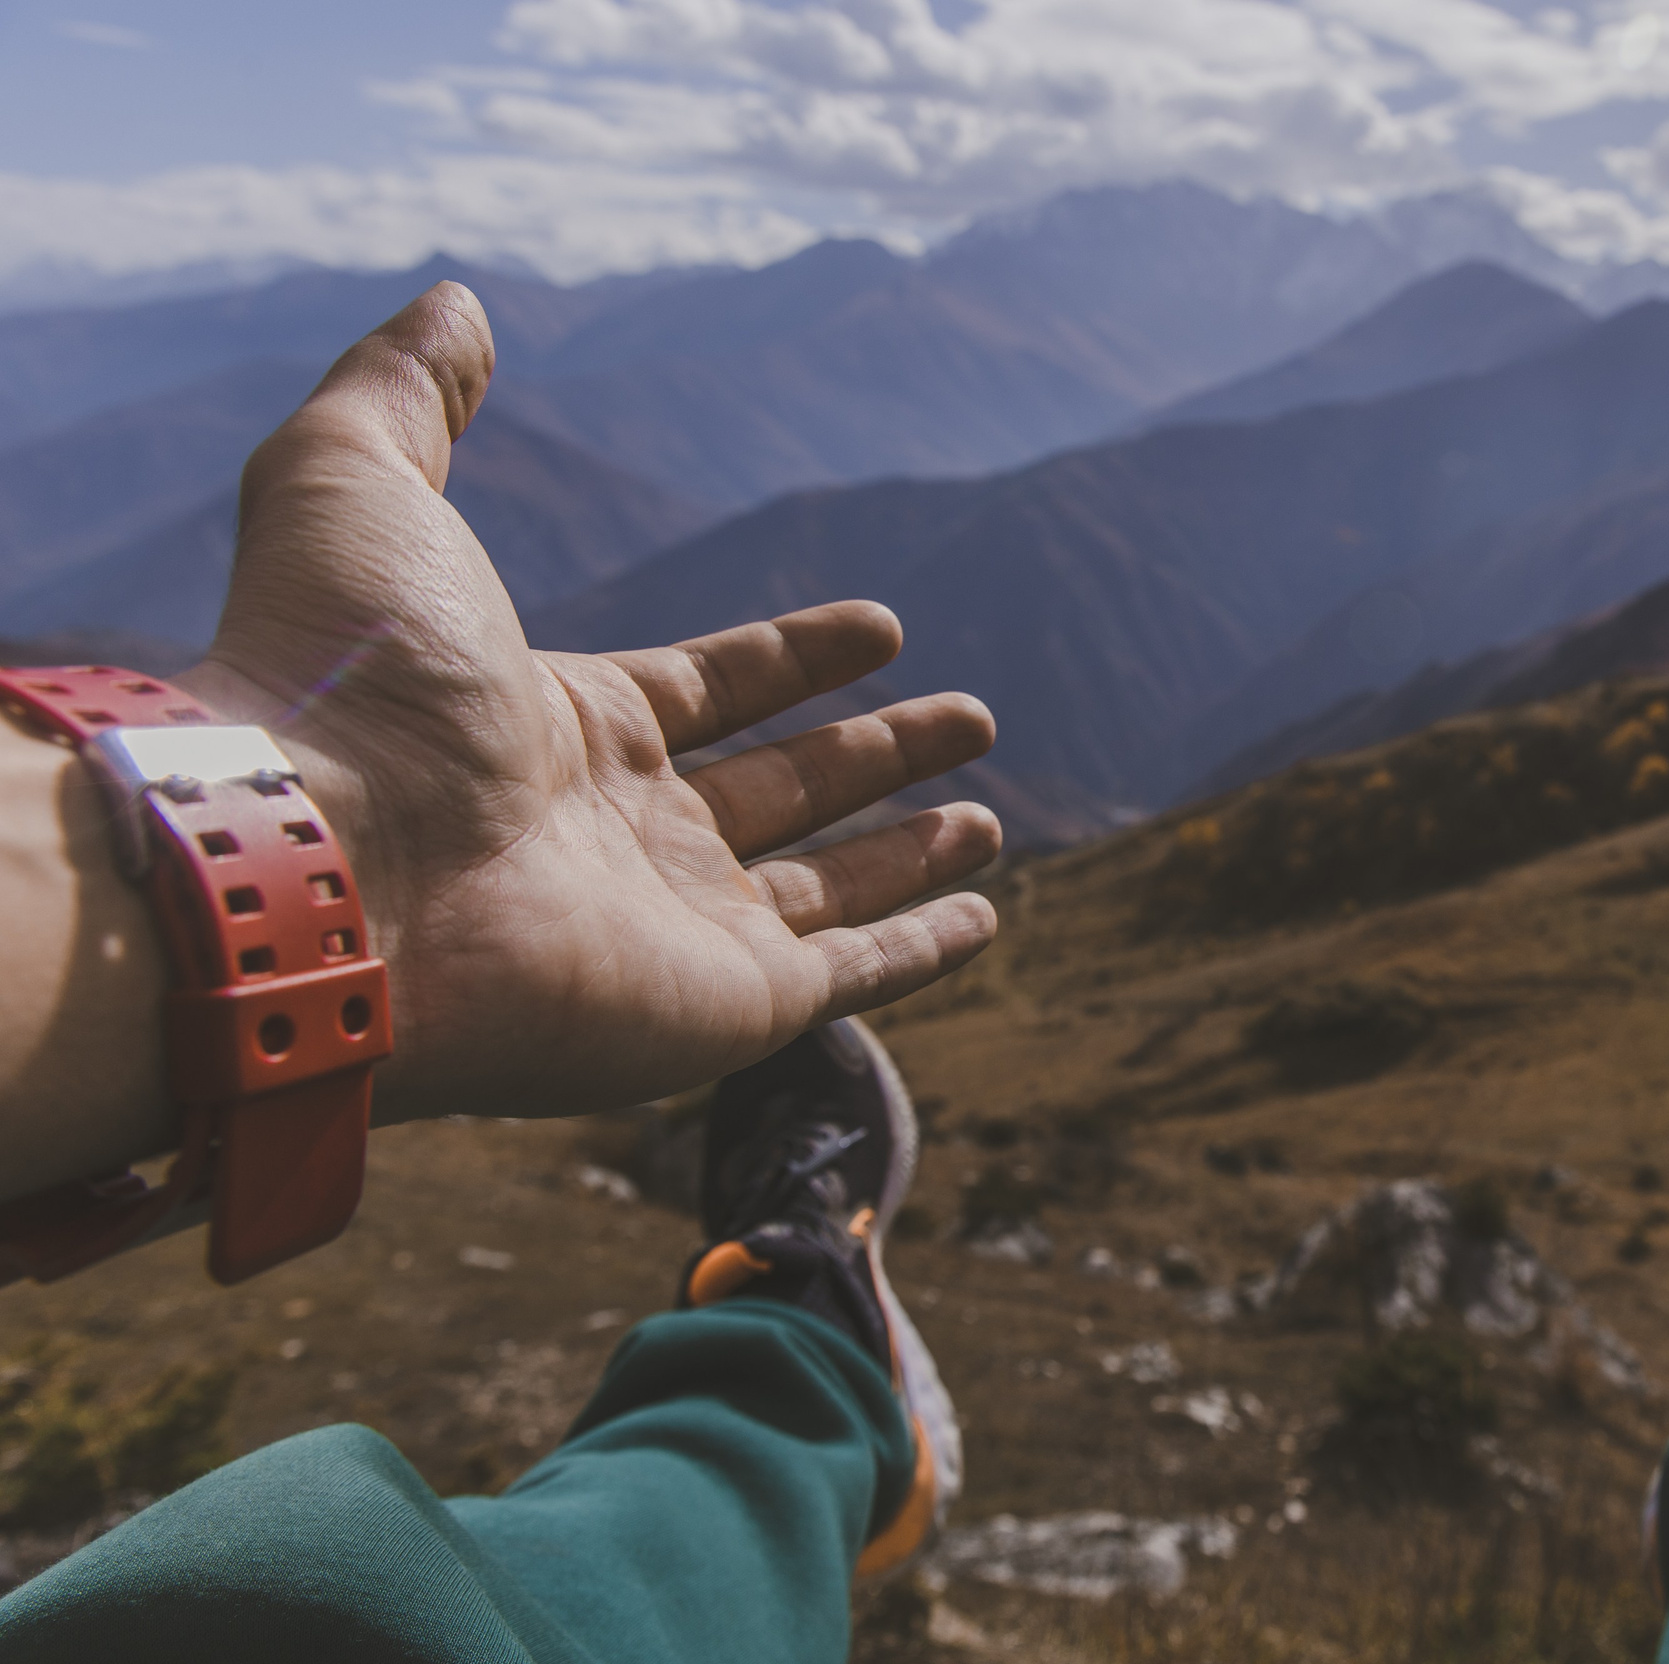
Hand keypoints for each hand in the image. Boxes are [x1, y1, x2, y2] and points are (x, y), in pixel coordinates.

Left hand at [178, 283, 1000, 1124]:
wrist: (325, 860)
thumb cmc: (342, 678)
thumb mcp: (357, 482)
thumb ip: (409, 393)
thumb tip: (456, 300)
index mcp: (562, 724)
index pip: (709, 689)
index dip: (797, 657)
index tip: (881, 626)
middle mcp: (626, 832)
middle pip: (783, 787)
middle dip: (878, 752)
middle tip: (971, 715)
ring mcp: (676, 927)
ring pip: (827, 887)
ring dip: (911, 851)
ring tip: (990, 816)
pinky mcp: (723, 1004)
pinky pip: (850, 975)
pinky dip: (922, 947)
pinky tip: (987, 914)